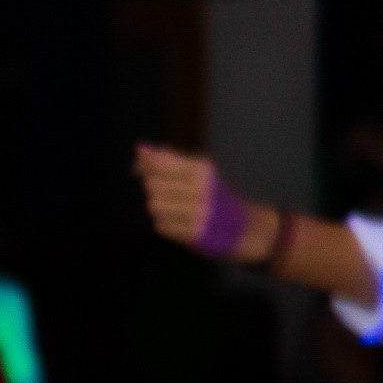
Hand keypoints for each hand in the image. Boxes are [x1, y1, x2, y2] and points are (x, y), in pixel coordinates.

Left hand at [134, 144, 269, 258]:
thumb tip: (139, 149)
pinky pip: (161, 225)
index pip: (161, 163)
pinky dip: (164, 223)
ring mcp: (198, 212)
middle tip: (165, 191)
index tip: (137, 168)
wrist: (245, 227)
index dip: (144, 165)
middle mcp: (201, 188)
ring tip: (173, 207)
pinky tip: (178, 221)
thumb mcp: (198, 172)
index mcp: (203, 169)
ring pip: (154, 205)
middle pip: (153, 184)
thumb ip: (168, 159)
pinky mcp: (195, 233)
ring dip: (158, 207)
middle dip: (152, 187)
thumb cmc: (214, 195)